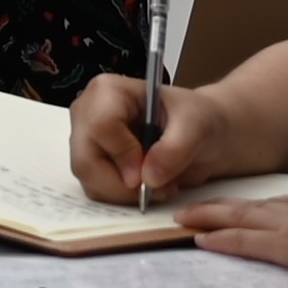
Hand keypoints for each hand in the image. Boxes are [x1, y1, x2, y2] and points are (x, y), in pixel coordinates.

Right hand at [70, 71, 221, 202]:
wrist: (201, 132)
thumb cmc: (196, 118)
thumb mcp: (196, 127)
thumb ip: (174, 150)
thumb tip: (148, 178)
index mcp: (108, 91)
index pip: (100, 126)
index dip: (122, 155)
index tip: (147, 175)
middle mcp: (88, 113)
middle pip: (86, 159)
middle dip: (122, 184)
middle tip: (156, 189)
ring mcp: (86, 140)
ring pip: (88, 179)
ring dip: (125, 194)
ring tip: (158, 188)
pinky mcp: (92, 162)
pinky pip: (96, 189)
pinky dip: (122, 197)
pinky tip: (147, 188)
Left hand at [175, 191, 287, 287]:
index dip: (266, 204)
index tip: (253, 204)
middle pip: (257, 205)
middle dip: (227, 205)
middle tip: (203, 204)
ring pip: (240, 217)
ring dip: (211, 216)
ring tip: (187, 216)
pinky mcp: (284, 246)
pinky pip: (243, 240)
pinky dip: (219, 238)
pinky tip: (200, 238)